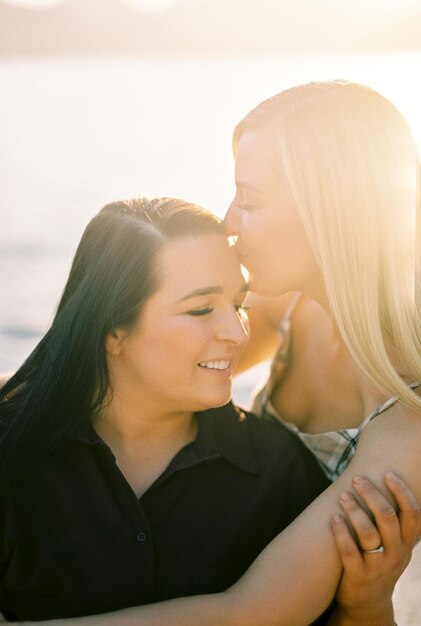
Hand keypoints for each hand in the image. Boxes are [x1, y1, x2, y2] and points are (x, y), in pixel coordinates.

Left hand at [330, 471, 419, 624]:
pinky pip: (349, 552)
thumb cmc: (380, 562)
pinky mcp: (358, 576)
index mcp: (406, 543)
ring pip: (369, 533)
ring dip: (355, 510)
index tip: (387, 473)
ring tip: (342, 495)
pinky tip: (333, 519)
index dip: (402, 491)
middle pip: (388, 518)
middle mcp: (396, 554)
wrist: (369, 603)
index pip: (412, 513)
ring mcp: (378, 566)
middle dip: (372, 495)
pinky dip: (341, 533)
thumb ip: (394, 521)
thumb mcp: (395, 545)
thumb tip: (385, 481)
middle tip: (357, 479)